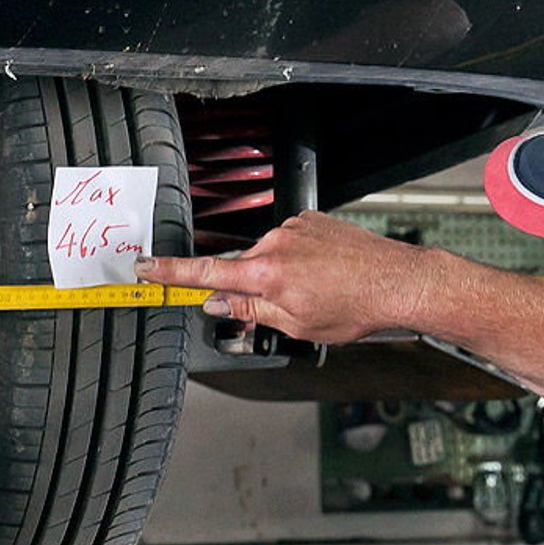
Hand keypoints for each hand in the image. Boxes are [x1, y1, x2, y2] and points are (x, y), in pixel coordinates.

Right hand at [136, 210, 431, 343]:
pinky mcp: (312, 220)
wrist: (399, 281)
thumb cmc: (355, 306)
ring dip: (282, 277)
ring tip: (321, 294)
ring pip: (270, 258)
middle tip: (290, 310)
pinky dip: (300, 262)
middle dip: (254, 290)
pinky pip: (291, 244)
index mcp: (267, 273)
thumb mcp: (295, 324)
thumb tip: (218, 302)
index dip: (170, 272)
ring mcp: (295, 228)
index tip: (144, 266)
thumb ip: (249, 310)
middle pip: (243, 269)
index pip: (206, 272)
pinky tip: (326, 276)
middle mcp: (276, 243)